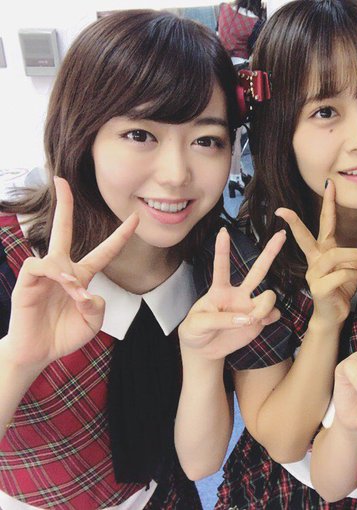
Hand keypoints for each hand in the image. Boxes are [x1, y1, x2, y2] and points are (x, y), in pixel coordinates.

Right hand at [5, 177, 138, 370]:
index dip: (121, 235)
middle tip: (61, 179)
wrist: (39, 352)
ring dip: (70, 278)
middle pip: (63, 229)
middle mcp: (64, 269)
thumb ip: (97, 307)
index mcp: (83, 276)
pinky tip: (63, 288)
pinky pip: (40, 267)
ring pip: (57, 257)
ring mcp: (44, 274)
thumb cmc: (66, 334)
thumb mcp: (93, 323)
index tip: (135, 217)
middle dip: (63, 204)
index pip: (106, 250)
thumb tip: (85, 291)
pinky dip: (55, 276)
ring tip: (74, 297)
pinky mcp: (27, 282)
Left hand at [178, 227, 285, 359]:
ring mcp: (250, 306)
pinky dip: (270, 317)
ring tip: (253, 319)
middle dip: (270, 252)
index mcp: (219, 290)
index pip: (221, 267)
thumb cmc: (196, 331)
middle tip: (282, 234)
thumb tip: (246, 319)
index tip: (223, 231)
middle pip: (258, 270)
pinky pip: (274, 314)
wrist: (204, 350)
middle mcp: (238, 294)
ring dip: (265, 306)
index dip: (222, 250)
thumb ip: (219, 320)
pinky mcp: (259, 321)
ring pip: (269, 295)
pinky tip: (261, 323)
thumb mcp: (196, 324)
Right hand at [275, 180, 356, 325]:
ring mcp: (314, 274)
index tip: (329, 183)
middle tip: (283, 210)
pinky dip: (353, 276)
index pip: (325, 223)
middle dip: (295, 222)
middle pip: (306, 237)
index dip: (329, 203)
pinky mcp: (318, 288)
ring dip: (354, 256)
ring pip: (335, 256)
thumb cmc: (341, 289)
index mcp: (323, 251)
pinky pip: (341, 275)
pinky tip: (354, 282)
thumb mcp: (354, 269)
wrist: (334, 316)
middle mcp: (315, 260)